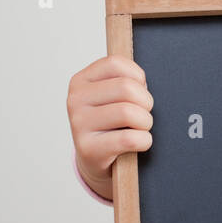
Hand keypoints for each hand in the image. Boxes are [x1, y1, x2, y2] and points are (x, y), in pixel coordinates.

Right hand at [67, 54, 153, 186]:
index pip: (115, 63)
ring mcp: (79, 124)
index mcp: (81, 81)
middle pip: (126, 87)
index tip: (140, 89)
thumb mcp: (110, 96)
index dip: (138, 76)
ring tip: (142, 127)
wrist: (96, 159)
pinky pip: (129, 139)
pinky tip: (140, 142)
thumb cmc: (110, 123)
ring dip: (145, 122)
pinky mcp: (88, 148)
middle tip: (145, 112)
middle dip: (146, 101)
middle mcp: (75, 100)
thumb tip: (144, 82)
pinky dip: (144, 140)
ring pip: (128, 112)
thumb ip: (124, 80)